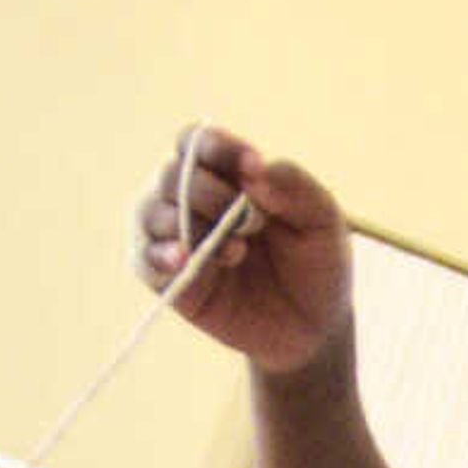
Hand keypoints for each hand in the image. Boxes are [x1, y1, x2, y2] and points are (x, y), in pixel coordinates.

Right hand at [131, 125, 351, 376]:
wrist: (315, 327)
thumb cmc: (316, 263)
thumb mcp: (323, 219)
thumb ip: (294, 186)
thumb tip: (253, 172)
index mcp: (226, 174)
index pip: (197, 141)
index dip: (218, 148)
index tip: (253, 167)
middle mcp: (192, 200)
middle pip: (172, 174)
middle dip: (209, 193)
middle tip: (251, 224)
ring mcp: (177, 239)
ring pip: (150, 211)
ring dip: (189, 223)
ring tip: (236, 252)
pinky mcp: (169, 280)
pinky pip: (144, 259)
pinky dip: (160, 255)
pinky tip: (184, 259)